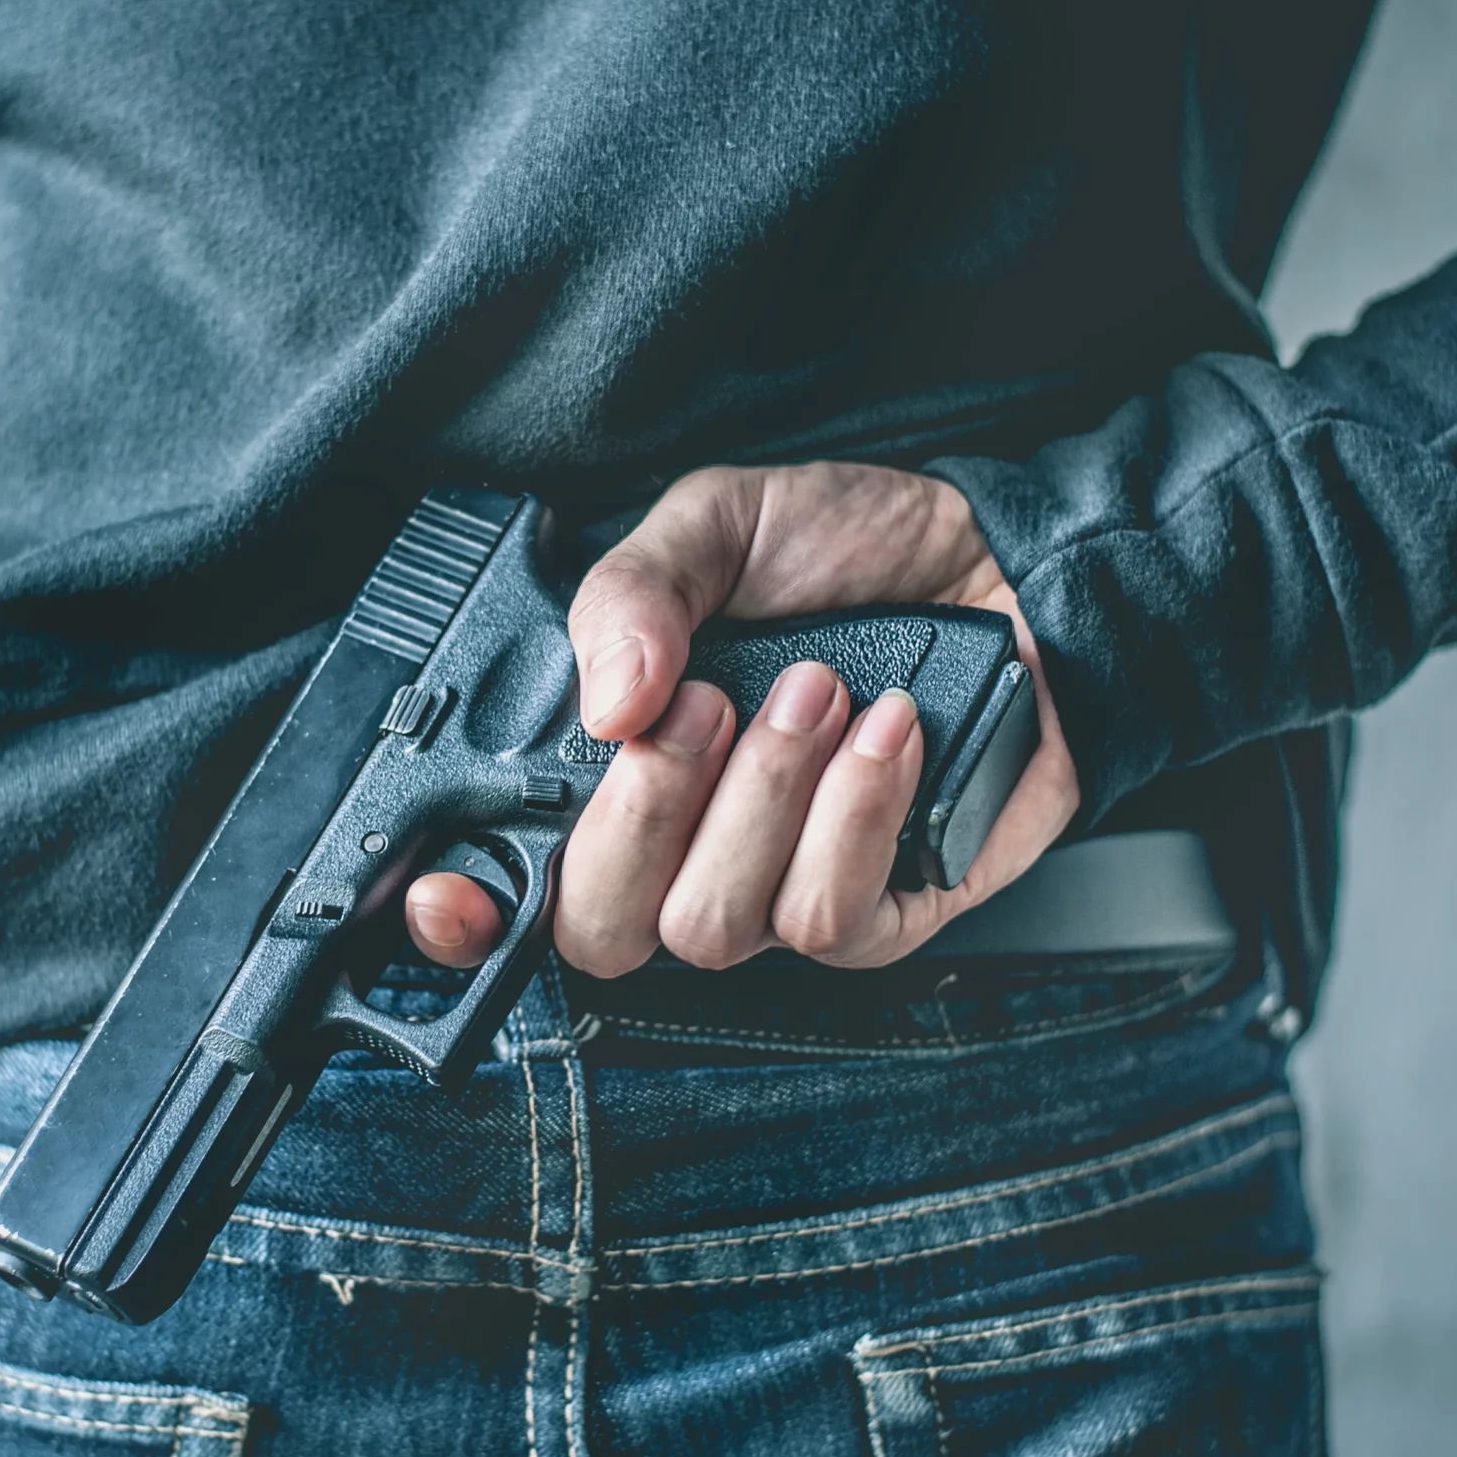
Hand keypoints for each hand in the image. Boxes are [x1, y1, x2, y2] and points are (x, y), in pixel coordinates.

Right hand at [402, 460, 1078, 974]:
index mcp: (608, 772)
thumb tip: (607, 702)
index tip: (453, 889)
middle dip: (644, 815)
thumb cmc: (847, 551)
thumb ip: (634, 593)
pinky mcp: (883, 912)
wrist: (1004, 565)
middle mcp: (679, 854)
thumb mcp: (717, 524)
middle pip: (601, 932)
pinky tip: (888, 726)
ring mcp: (774, 896)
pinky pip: (829, 918)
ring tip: (821, 687)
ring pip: (716, 927)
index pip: (504, 891)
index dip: (464, 914)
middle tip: (709, 701)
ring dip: (767, 796)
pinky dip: (856, 814)